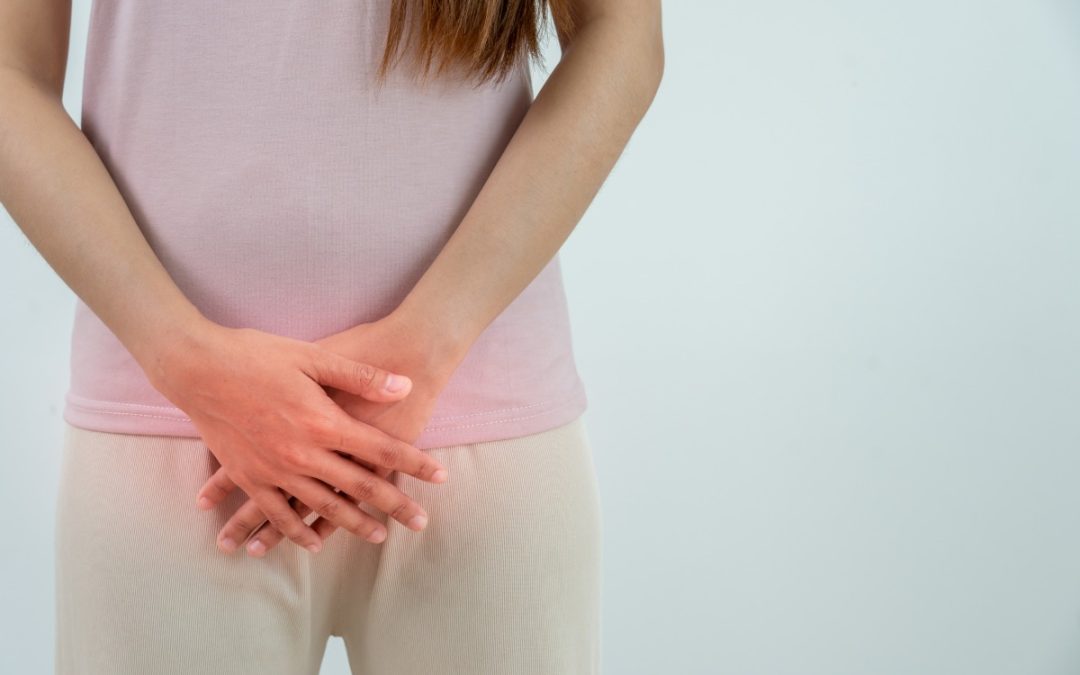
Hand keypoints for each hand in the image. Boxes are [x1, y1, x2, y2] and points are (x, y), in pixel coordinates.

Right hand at [149, 321, 449, 554]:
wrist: (197, 367)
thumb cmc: (257, 354)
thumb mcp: (314, 357)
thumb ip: (361, 377)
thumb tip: (405, 385)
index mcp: (323, 422)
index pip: (382, 450)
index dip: (414, 463)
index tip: (440, 476)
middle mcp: (302, 454)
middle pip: (359, 488)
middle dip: (394, 506)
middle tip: (420, 523)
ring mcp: (273, 469)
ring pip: (321, 507)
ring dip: (353, 524)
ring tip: (379, 536)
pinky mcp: (247, 476)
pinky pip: (276, 512)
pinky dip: (295, 531)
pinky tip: (311, 544)